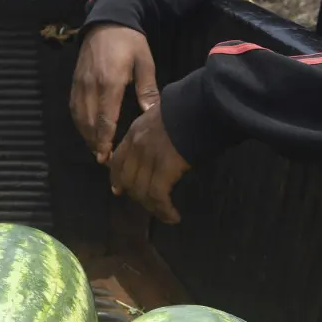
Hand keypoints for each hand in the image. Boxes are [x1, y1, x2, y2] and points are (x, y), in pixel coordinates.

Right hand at [70, 24, 159, 163]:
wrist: (106, 21)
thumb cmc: (130, 42)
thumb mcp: (144, 62)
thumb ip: (147, 88)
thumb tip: (150, 113)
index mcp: (109, 82)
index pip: (105, 118)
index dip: (105, 139)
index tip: (107, 155)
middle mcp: (90, 85)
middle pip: (89, 121)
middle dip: (94, 142)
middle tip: (103, 159)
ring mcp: (80, 83)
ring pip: (79, 116)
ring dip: (85, 134)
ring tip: (94, 149)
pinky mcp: (74, 81)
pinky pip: (73, 106)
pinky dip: (78, 121)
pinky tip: (85, 130)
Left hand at [108, 103, 190, 223]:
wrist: (203, 105)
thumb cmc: (191, 109)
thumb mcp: (162, 116)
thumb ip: (155, 132)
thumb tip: (160, 146)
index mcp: (135, 131)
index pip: (119, 159)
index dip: (117, 177)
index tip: (118, 189)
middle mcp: (137, 145)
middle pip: (127, 178)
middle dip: (135, 195)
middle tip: (148, 206)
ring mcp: (149, 156)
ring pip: (141, 190)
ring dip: (152, 207)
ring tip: (165, 215)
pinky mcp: (165, 167)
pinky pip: (157, 195)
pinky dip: (164, 209)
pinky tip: (173, 216)